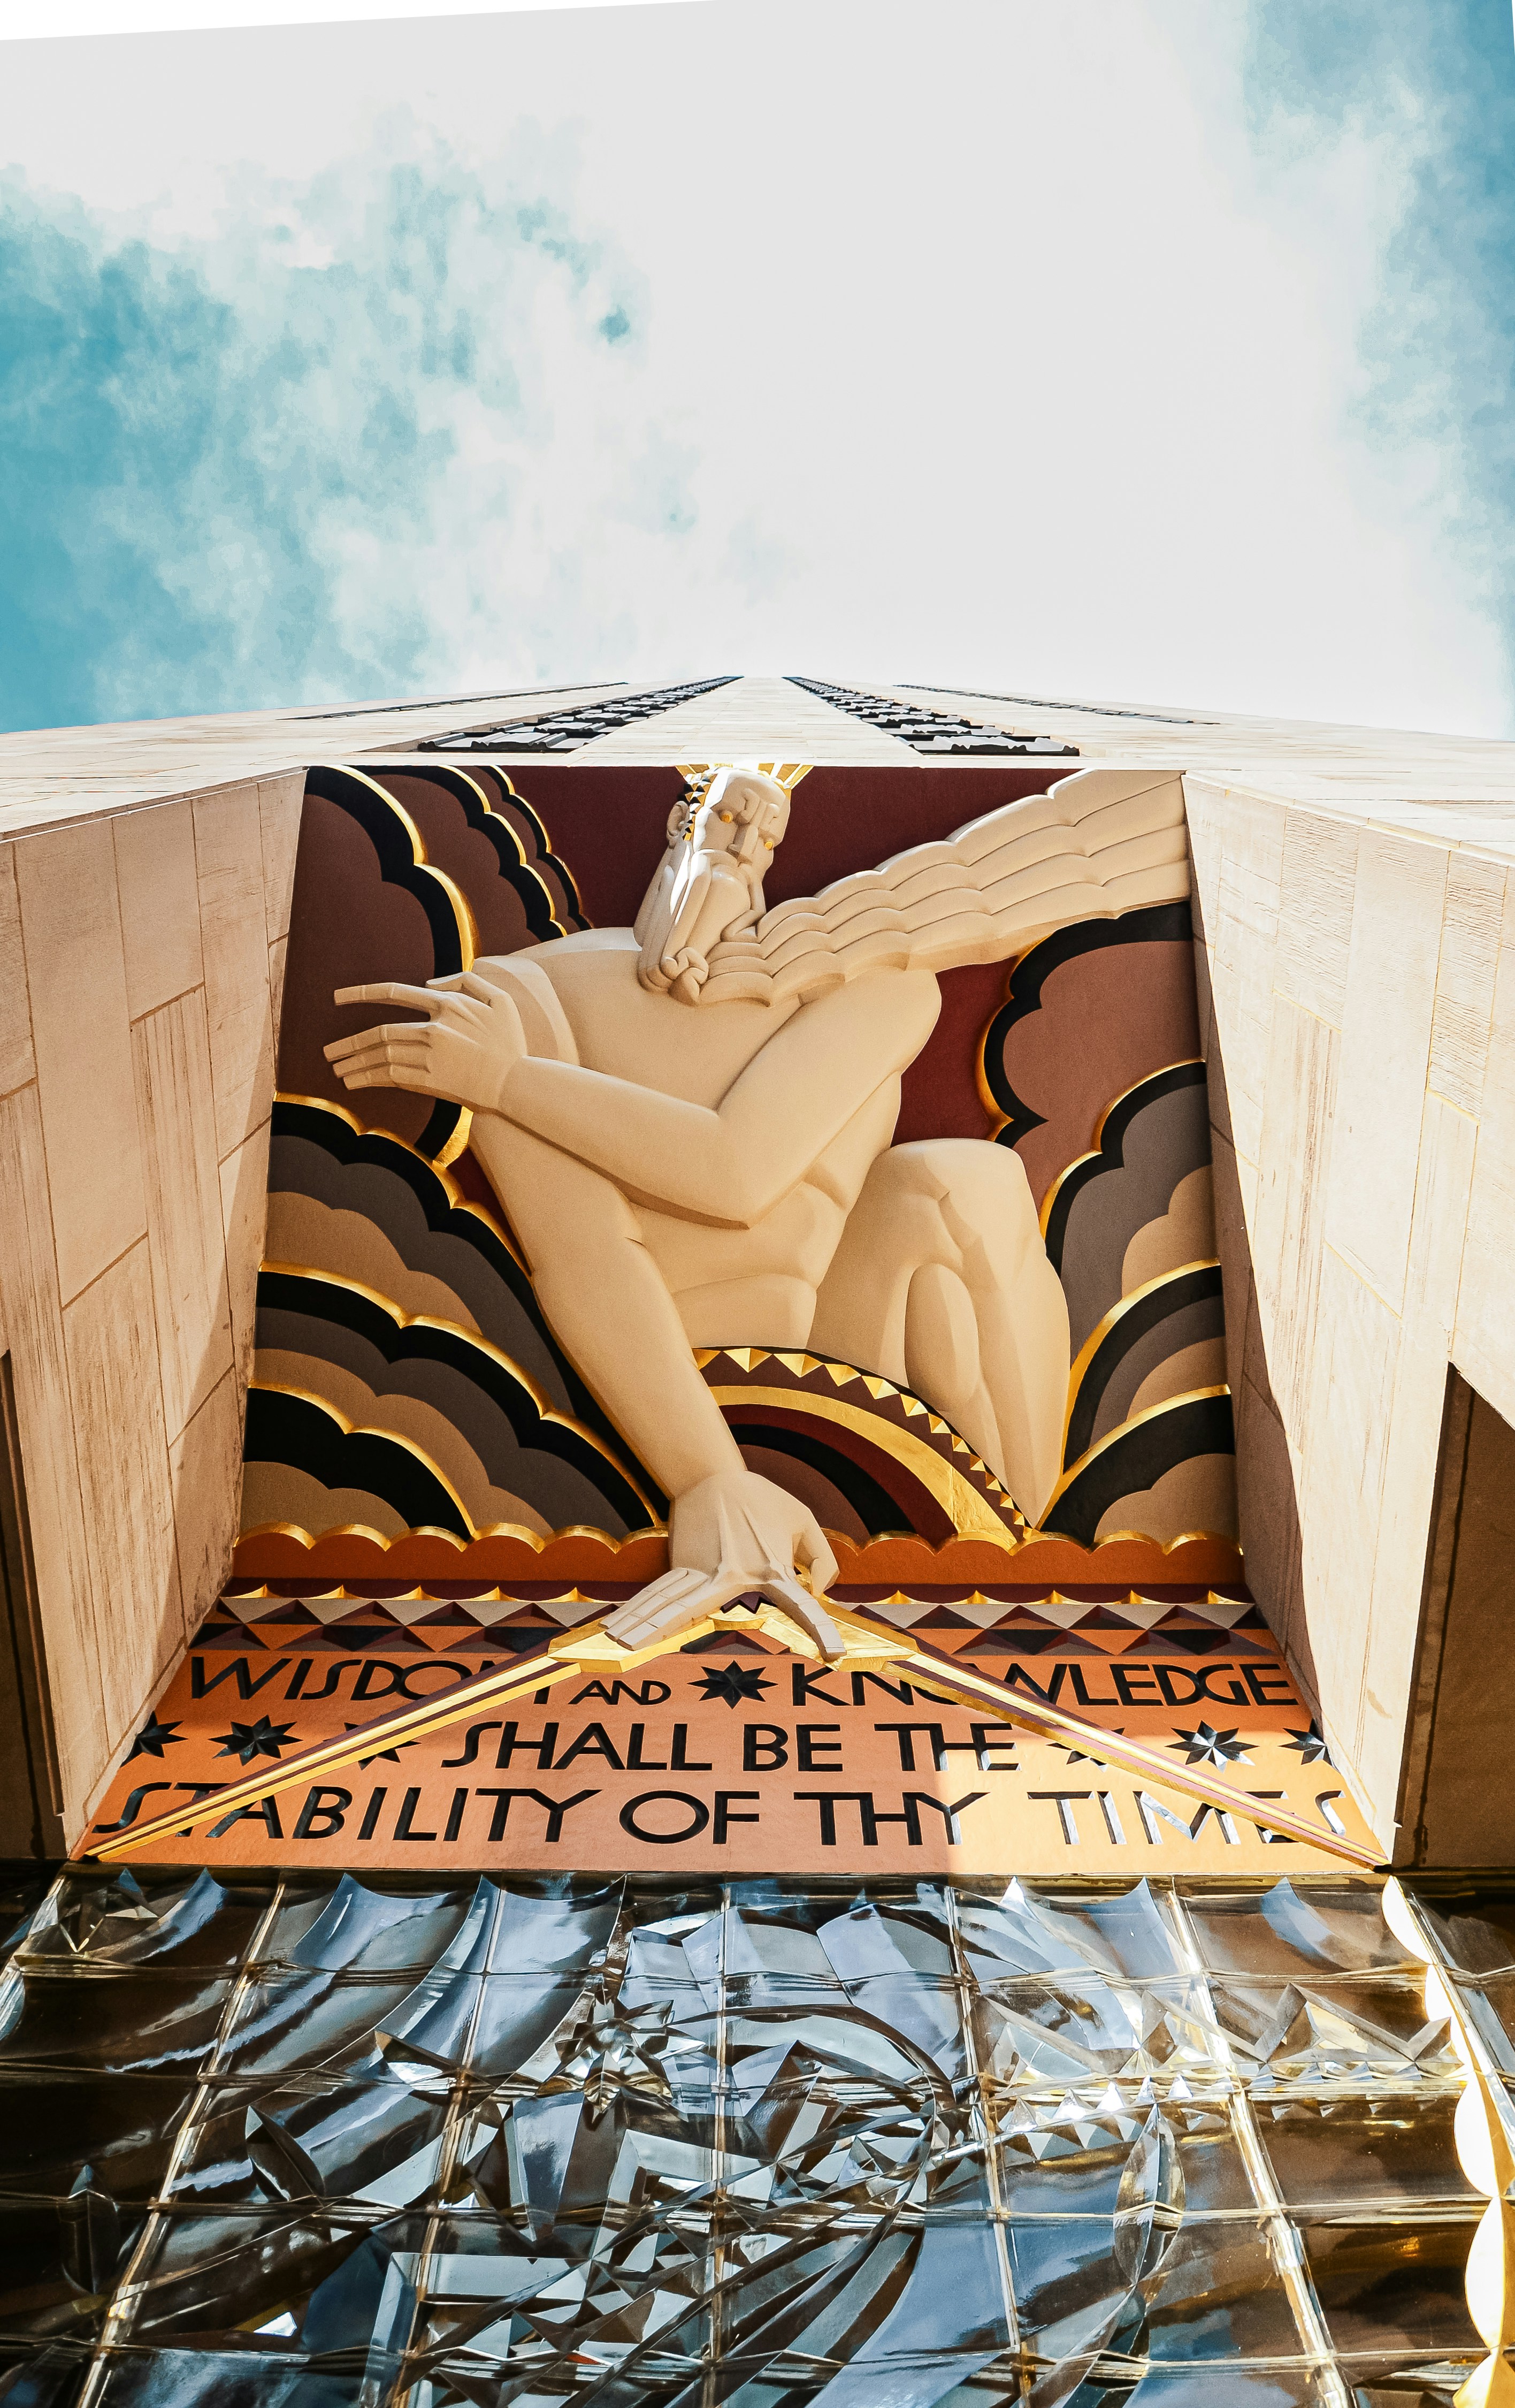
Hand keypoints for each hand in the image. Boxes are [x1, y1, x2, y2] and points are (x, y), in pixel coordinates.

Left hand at [324, 976, 527, 1113]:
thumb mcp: (500, 999)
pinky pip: (390, 1077)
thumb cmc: (510, 1042)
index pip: (395, 993)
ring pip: (381, 1055)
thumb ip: (466, 980)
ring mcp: (431, 1056)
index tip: (337, 997)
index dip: (362, 993)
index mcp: (448, 1005)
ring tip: (336, 1069)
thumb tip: (429, 983)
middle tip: (328, 1052)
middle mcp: (435, 1028)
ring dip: (354, 1063)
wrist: (517, 1083)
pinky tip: (353, 1082)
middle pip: (379, 1032)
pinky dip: (368, 1078)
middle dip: (349, 1043)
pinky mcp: (431, 1081)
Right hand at [603, 1469, 842, 1658]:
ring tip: (622, 1647)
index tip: (835, 1655)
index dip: (821, 1631)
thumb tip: (815, 1593)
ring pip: (676, 1610)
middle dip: (723, 1643)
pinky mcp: (682, 1569)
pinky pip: (665, 1599)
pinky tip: (622, 1631)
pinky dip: (644, 1616)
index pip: (804, 1607)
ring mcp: (704, 1575)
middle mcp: (737, 1577)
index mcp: (773, 1568)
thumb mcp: (803, 1520)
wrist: (711, 1475)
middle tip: (712, 1655)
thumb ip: (821, 1559)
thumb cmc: (761, 1500)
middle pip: (727, 1622)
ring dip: (648, 1630)